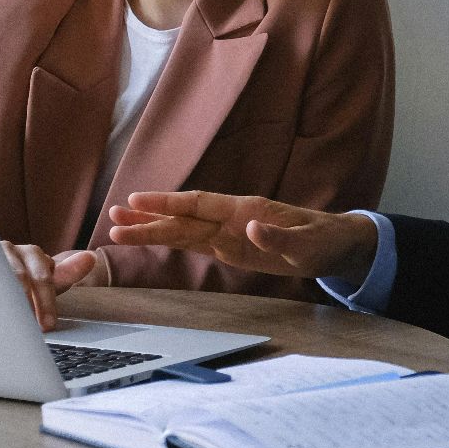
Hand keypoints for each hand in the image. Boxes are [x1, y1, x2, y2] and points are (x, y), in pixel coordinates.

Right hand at [1, 241, 106, 330]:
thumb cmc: (25, 280)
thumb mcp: (46, 279)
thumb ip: (68, 271)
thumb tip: (90, 258)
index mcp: (31, 252)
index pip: (43, 277)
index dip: (46, 303)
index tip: (48, 326)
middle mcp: (8, 250)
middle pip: (20, 279)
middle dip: (27, 306)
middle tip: (32, 331)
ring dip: (4, 304)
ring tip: (10, 324)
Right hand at [108, 190, 377, 281]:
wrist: (337, 245)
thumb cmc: (324, 241)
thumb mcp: (308, 244)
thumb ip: (279, 237)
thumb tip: (249, 228)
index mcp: (245, 211)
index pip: (198, 204)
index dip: (167, 203)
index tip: (136, 200)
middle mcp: (231, 219)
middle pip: (182, 219)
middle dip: (147, 220)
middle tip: (111, 219)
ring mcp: (230, 233)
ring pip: (183, 231)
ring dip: (152, 230)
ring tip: (117, 228)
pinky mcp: (232, 248)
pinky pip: (195, 244)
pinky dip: (171, 242)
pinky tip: (149, 238)